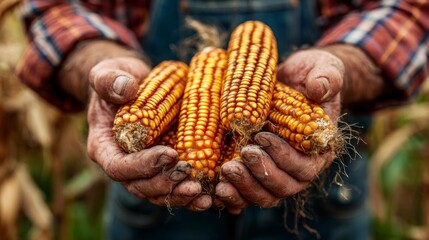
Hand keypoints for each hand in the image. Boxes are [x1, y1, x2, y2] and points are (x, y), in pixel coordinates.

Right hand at [87, 57, 207, 209]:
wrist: (133, 85)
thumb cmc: (118, 78)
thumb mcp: (108, 72)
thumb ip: (110, 80)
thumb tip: (126, 89)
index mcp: (104, 146)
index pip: (118, 166)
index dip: (143, 165)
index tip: (170, 154)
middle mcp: (123, 164)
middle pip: (140, 186)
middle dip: (166, 185)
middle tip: (191, 180)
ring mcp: (143, 169)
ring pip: (158, 192)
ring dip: (180, 195)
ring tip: (203, 194)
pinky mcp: (162, 167)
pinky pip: (173, 186)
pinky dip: (190, 193)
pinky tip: (209, 195)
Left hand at [215, 48, 343, 213]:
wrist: (291, 80)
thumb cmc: (310, 75)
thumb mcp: (323, 69)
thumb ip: (326, 78)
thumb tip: (319, 89)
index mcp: (318, 149)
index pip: (304, 166)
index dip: (283, 156)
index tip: (261, 137)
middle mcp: (298, 167)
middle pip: (283, 187)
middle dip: (259, 175)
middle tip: (237, 159)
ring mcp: (276, 172)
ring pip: (264, 195)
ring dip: (243, 188)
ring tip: (224, 171)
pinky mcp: (256, 172)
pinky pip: (246, 194)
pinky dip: (233, 196)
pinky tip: (217, 188)